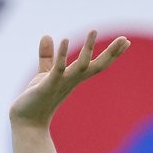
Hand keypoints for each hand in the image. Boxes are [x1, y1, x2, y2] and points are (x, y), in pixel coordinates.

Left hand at [9, 30, 129, 127]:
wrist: (26, 121)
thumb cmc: (37, 99)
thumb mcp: (44, 73)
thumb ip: (47, 55)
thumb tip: (47, 35)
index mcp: (75, 78)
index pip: (97, 64)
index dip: (112, 53)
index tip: (126, 41)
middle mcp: (73, 80)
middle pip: (97, 66)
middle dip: (111, 53)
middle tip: (125, 39)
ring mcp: (62, 83)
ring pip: (81, 65)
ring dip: (88, 48)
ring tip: (93, 30)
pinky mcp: (48, 85)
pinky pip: (58, 69)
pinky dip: (62, 55)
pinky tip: (65, 39)